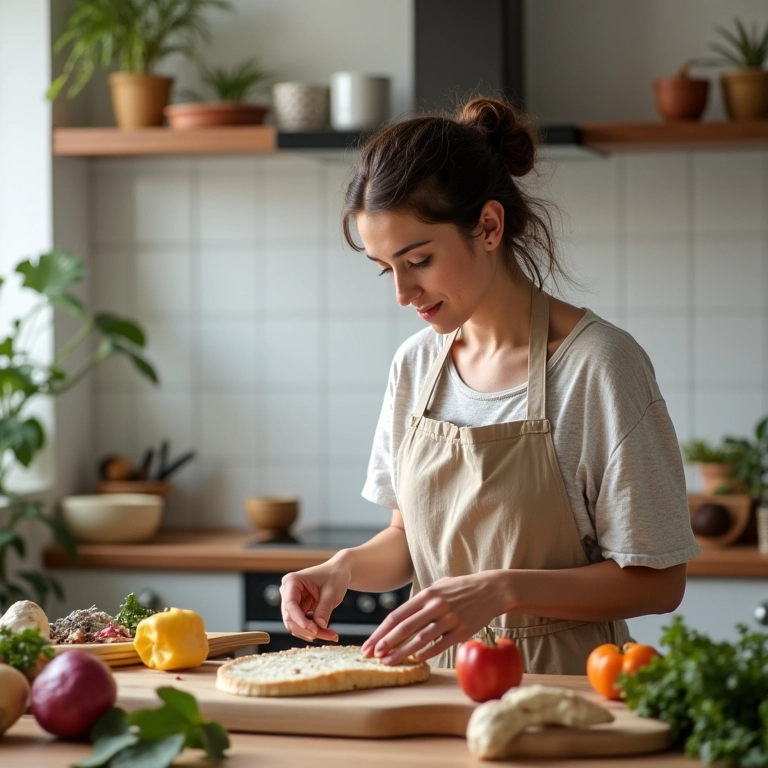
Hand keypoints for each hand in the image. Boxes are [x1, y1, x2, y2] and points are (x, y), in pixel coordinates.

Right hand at [279, 561, 350, 642]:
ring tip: (331, 635)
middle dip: (308, 629)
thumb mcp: (332, 592)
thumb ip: (324, 609)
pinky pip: (302, 625)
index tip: (314, 630)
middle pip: (291, 618)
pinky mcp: (299, 610)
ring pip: (296, 625)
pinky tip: (328, 632)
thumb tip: (319, 627)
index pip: (290, 605)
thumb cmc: (334, 576)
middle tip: (328, 635)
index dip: (300, 620)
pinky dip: (314, 631)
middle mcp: (287, 592)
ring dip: (312, 633)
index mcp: (291, 581)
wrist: (339, 572)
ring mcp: (292, 602)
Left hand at [361, 572, 504, 664]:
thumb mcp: (438, 587)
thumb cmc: (460, 589)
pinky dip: (426, 653)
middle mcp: (435, 606)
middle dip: (385, 644)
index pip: (397, 615)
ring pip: (420, 639)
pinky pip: (440, 645)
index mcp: (426, 595)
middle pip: (404, 628)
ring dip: (402, 652)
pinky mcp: (462, 630)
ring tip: (388, 662)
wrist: (491, 589)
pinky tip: (415, 660)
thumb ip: (420, 601)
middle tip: (372, 656)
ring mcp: (449, 619)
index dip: (381, 631)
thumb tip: (400, 617)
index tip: (369, 644)